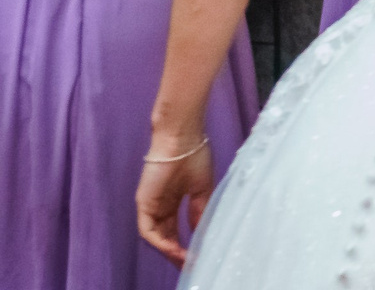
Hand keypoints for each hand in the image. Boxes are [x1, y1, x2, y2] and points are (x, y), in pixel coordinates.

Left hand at [135, 136, 213, 266]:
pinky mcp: (144, 203)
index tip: (197, 256)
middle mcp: (159, 206)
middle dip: (176, 253)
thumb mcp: (202, 188)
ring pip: (156, 237)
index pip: (175, 230)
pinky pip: (149, 230)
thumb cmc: (195, 156)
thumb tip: (199, 231)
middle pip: (165, 237)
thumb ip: (199, 211)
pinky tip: (175, 250)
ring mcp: (150, 206)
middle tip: (189, 265)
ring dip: (169, 251)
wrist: (183, 138)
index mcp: (173, 201)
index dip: (185, 245)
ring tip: (184, 262)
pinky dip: (160, 242)